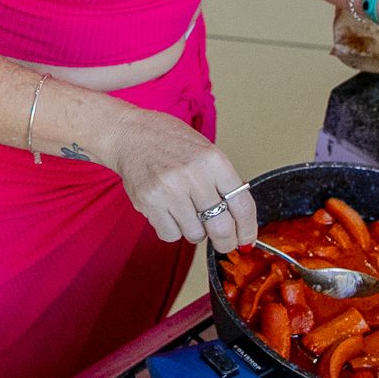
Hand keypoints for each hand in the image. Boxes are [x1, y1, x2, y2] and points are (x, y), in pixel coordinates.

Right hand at [104, 106, 256, 252]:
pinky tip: (170, 213)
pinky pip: (170, 234)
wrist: (131, 134)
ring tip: (188, 214)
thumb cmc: (170, 141)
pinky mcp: (149, 202)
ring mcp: (169, 190)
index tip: (246, 238)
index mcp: (213, 160)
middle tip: (224, 243)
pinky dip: (173, 230)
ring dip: (196, 232)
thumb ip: (223, 181)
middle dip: (226, 241)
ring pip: (195, 234)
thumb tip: (240, 218)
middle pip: (221, 226)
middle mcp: (193, 175)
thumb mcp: (206, 151)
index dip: (248, 229)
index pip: (242, 205)